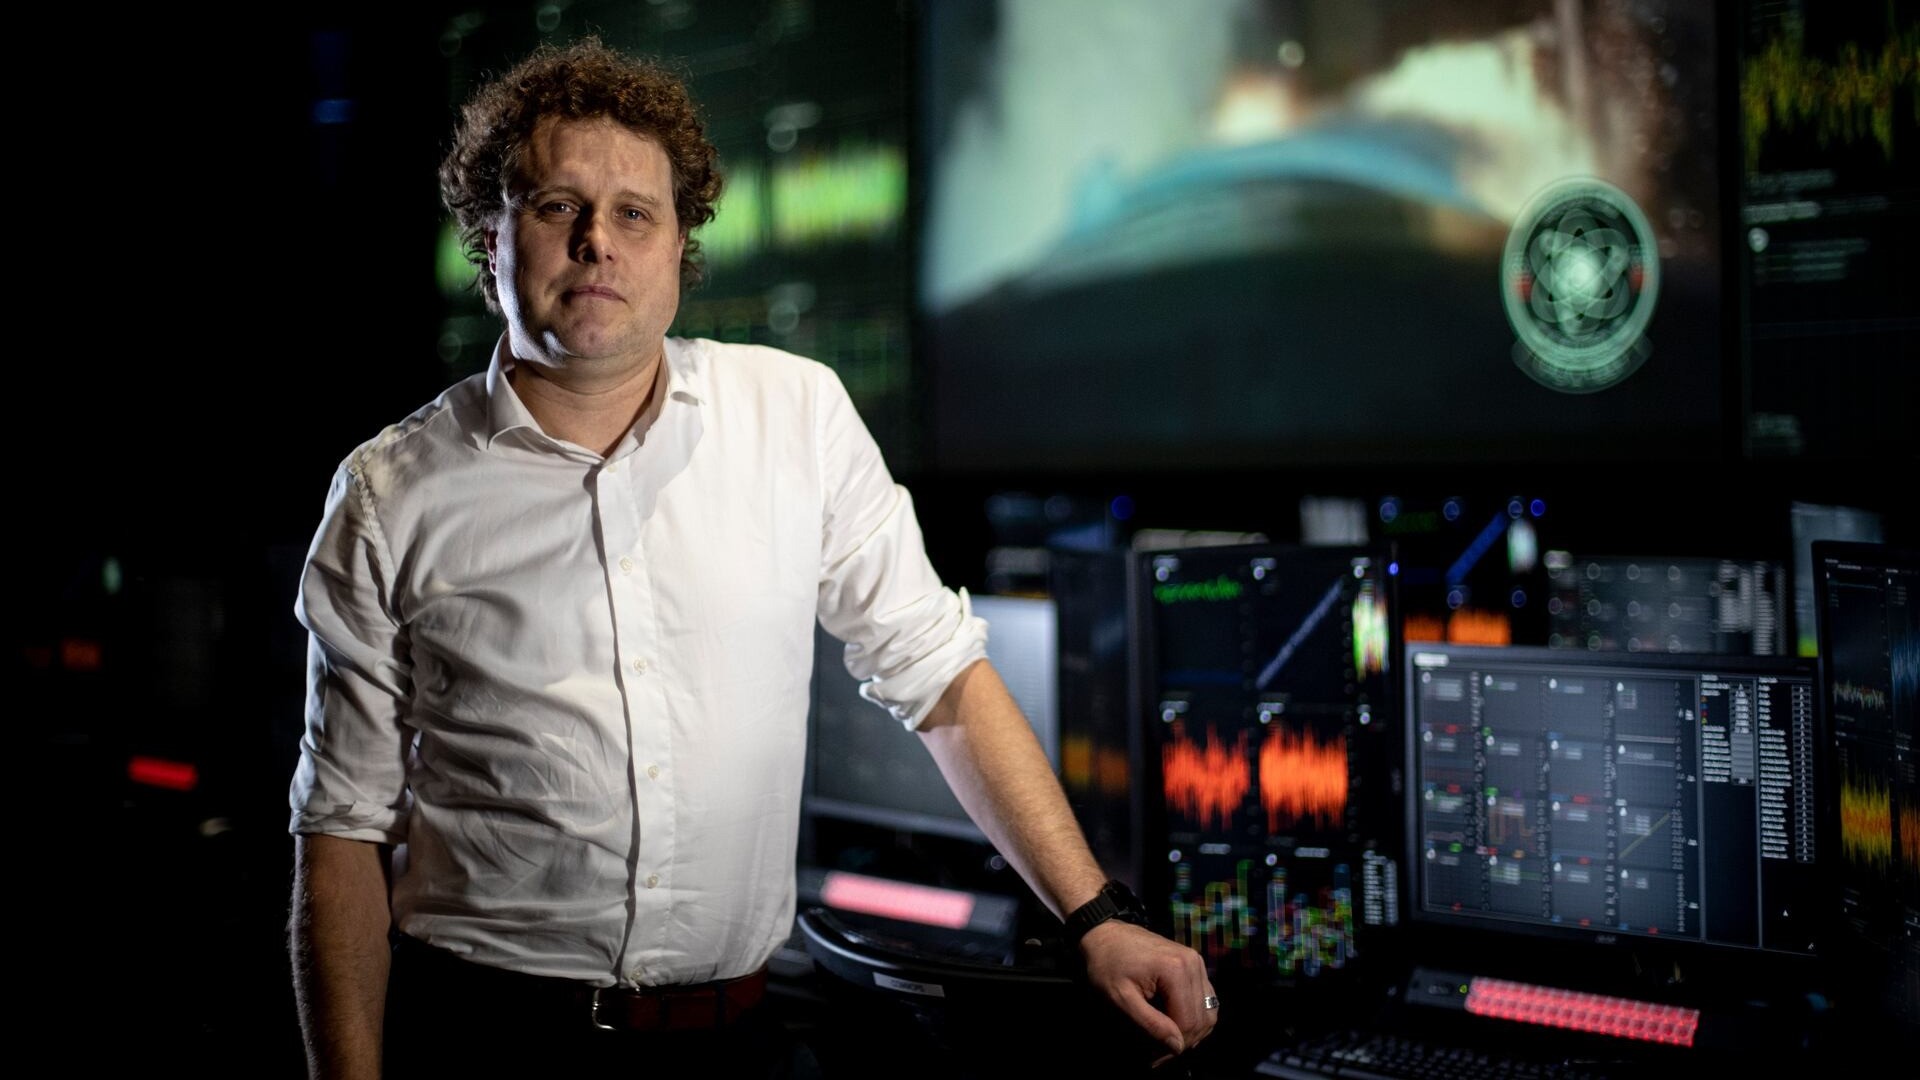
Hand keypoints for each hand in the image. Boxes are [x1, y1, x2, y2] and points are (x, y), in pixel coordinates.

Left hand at [1079, 920, 1218, 1066]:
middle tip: (1158, 1055)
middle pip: (1202, 1019)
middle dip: (1182, 1042)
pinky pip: (1205, 999)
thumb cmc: (1107, 965)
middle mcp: (1193, 964)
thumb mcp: (1121, 999)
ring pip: (1209, 1011)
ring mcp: (1196, 962)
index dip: (1173, 1046)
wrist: (1105, 933)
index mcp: (1176, 970)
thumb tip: (1177, 1047)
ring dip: (1191, 1032)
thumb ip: (1150, 1024)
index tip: (1154, 1060)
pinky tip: (1174, 1024)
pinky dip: (1194, 1016)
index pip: (1188, 1023)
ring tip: (1166, 1041)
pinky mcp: (1195, 963)